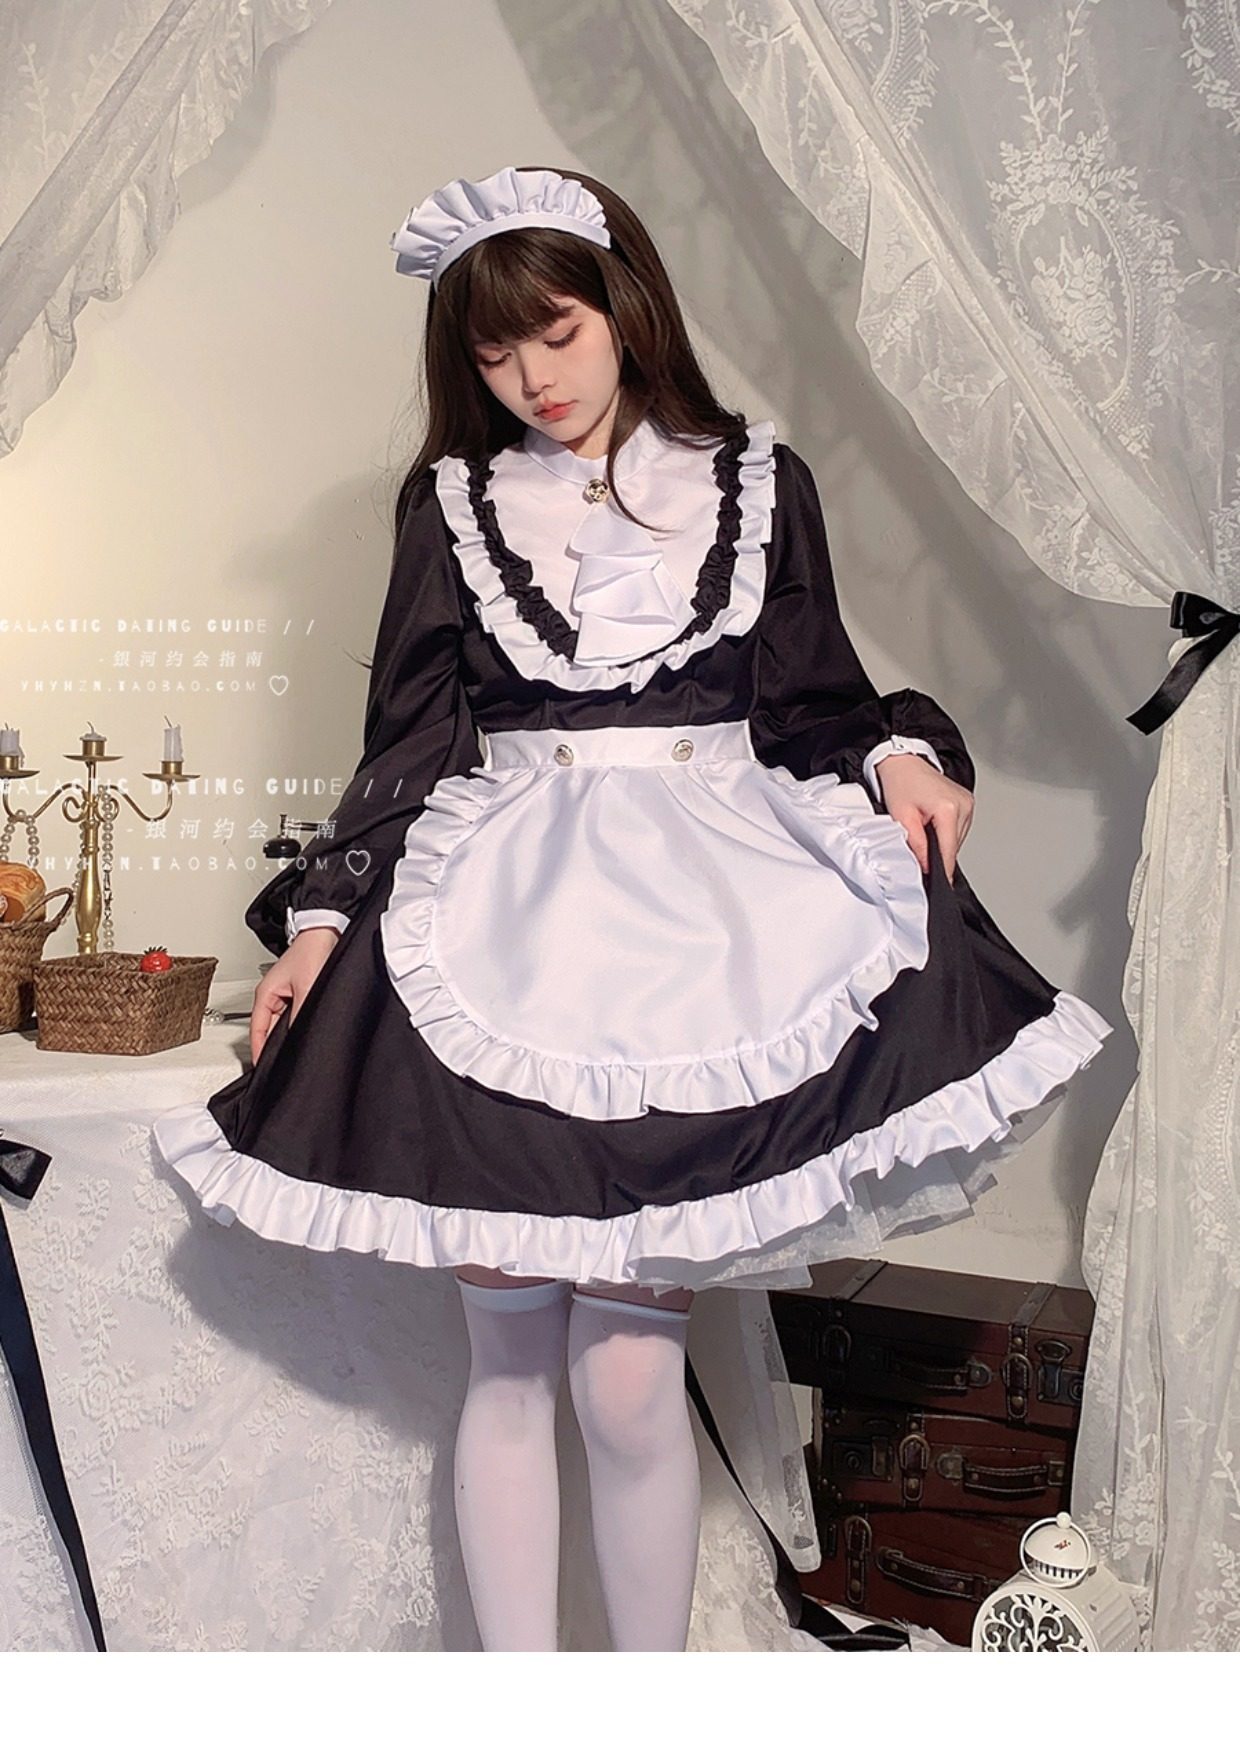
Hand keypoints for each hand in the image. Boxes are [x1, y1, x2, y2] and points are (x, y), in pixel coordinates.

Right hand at [250, 926, 339, 1063]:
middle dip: (275, 1048)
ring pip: (282, 1025)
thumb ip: (301, 1015)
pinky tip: (306, 1032)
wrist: (326, 931)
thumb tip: (299, 1038)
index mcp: (265, 995)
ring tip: (295, 1052)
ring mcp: (284, 996)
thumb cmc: (312, 951)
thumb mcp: (307, 988)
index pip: (257, 1032)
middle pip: (268, 1031)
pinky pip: (293, 1017)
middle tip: (285, 1065)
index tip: (264, 1069)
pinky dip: (297, 1026)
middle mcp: (271, 996)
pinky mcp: (297, 993)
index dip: (260, 1053)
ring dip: (288, 1036)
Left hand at [876, 754, 973, 882]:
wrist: (904, 763)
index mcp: (948, 808)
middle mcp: (964, 805)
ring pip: (957, 839)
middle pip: (954, 846)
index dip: (942, 870)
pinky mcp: (967, 803)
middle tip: (919, 846)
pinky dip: (945, 832)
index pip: (949, 850)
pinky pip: (958, 829)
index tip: (939, 884)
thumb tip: (925, 865)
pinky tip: (932, 822)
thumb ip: (916, 845)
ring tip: (924, 827)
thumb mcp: (901, 818)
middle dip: (937, 853)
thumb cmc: (900, 784)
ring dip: (942, 842)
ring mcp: (968, 804)